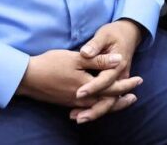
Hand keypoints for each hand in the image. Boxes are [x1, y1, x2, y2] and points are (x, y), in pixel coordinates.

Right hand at [16, 49, 141, 119]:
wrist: (28, 77)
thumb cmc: (51, 64)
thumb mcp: (76, 58)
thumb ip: (98, 60)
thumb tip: (118, 60)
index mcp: (88, 86)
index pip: (112, 87)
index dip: (126, 84)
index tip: (139, 80)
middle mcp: (83, 98)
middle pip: (108, 102)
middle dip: (122, 98)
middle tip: (134, 96)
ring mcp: (74, 102)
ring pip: (98, 106)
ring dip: (111, 104)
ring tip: (120, 101)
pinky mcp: (66, 103)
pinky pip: (87, 108)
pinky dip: (97, 106)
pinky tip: (97, 103)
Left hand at [71, 20, 144, 121]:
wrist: (129, 34)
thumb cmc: (114, 33)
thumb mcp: (104, 35)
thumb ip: (95, 45)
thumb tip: (85, 53)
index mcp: (118, 65)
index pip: (105, 80)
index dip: (92, 87)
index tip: (78, 93)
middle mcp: (120, 76)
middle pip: (109, 98)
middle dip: (94, 109)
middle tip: (77, 117)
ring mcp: (119, 82)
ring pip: (108, 103)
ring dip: (94, 112)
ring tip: (77, 118)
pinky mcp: (115, 84)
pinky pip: (107, 100)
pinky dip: (96, 107)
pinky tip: (81, 113)